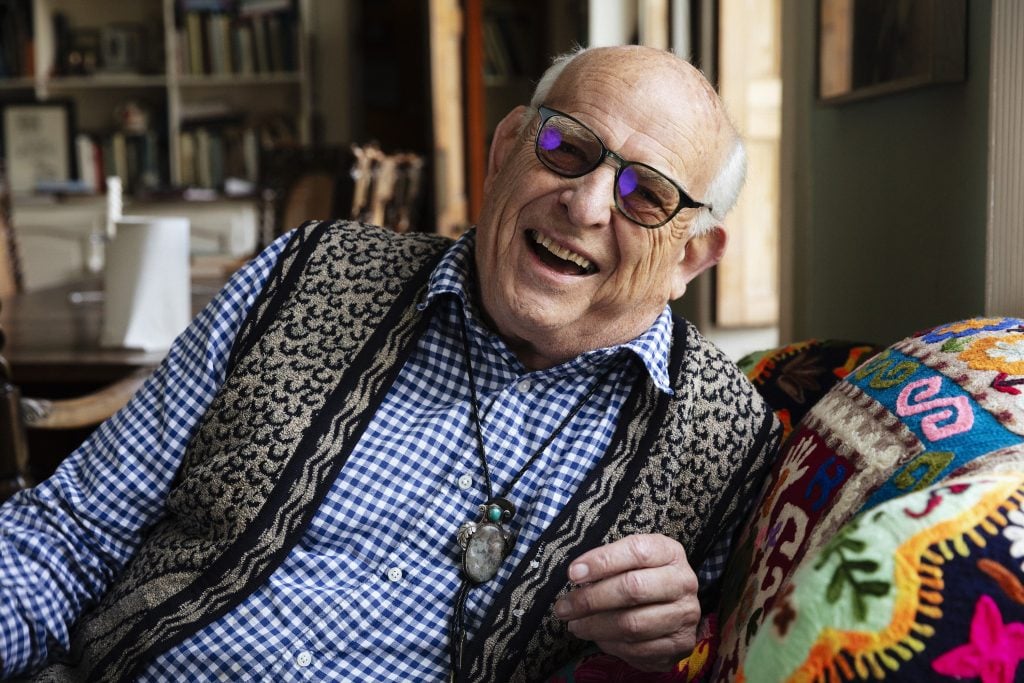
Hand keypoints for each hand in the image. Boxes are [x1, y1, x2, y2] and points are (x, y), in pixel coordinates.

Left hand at [552, 533, 699, 671]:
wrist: (673, 609)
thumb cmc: (643, 577)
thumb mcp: (630, 561)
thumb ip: (609, 563)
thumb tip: (577, 575)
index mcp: (670, 552)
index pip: (637, 551)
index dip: (602, 561)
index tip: (573, 573)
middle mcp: (683, 582)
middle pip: (633, 588)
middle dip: (591, 599)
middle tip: (564, 607)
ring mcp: (685, 615)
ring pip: (633, 623)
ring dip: (595, 626)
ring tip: (575, 624)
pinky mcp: (681, 643)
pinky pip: (638, 648)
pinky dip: (611, 645)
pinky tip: (598, 637)